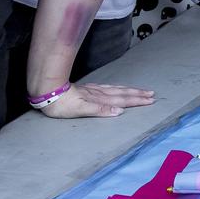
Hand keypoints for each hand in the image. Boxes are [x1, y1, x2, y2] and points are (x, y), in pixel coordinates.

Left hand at [36, 81, 157, 118]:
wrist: (47, 91)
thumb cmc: (61, 104)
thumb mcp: (80, 110)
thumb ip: (100, 110)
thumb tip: (119, 111)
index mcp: (98, 99)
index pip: (122, 100)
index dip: (136, 100)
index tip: (150, 100)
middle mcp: (98, 93)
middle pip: (122, 93)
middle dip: (138, 95)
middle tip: (151, 95)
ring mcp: (93, 90)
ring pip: (116, 89)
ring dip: (130, 91)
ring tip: (141, 91)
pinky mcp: (88, 89)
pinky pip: (108, 87)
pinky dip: (117, 88)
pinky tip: (118, 89)